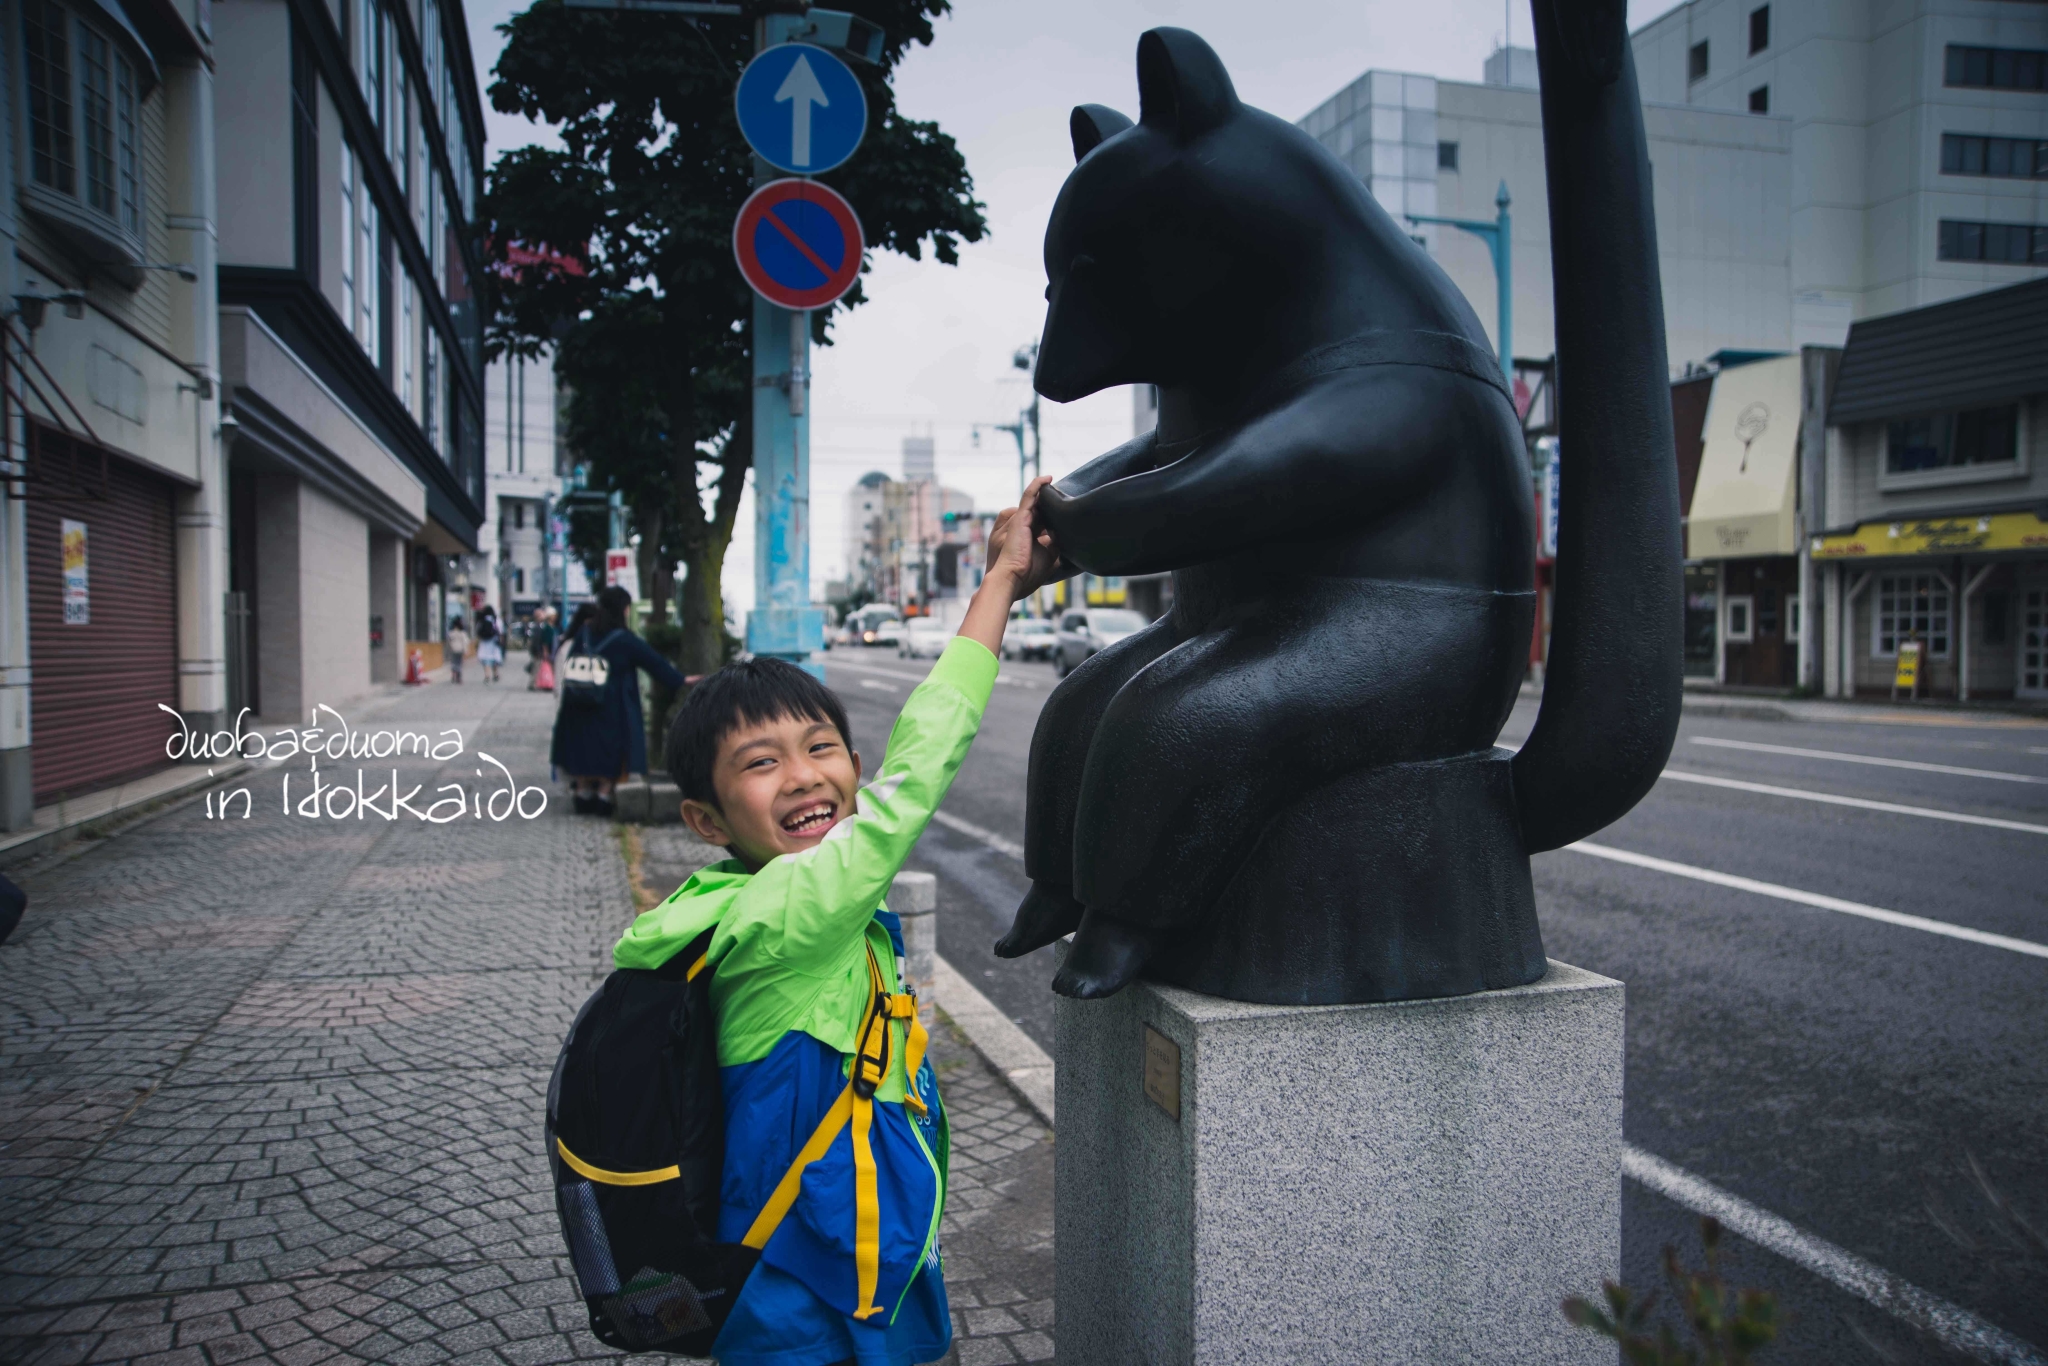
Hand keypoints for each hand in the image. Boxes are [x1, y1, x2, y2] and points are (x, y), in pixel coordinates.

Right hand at [985, 476, 1063, 601]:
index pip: (1040, 522)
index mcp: (1027, 538)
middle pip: (1038, 510)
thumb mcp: (1048, 557)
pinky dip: (1037, 486)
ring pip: (1033, 502)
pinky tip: (1048, 478)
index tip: (1062, 512)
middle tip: (1062, 496)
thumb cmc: (1027, 573)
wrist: (1012, 578)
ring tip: (1056, 484)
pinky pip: (1029, 497)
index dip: (1050, 516)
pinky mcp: (1020, 517)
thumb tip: (1064, 533)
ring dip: (1045, 494)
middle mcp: (1021, 527)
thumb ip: (1055, 543)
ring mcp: (1019, 521)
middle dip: (1049, 504)